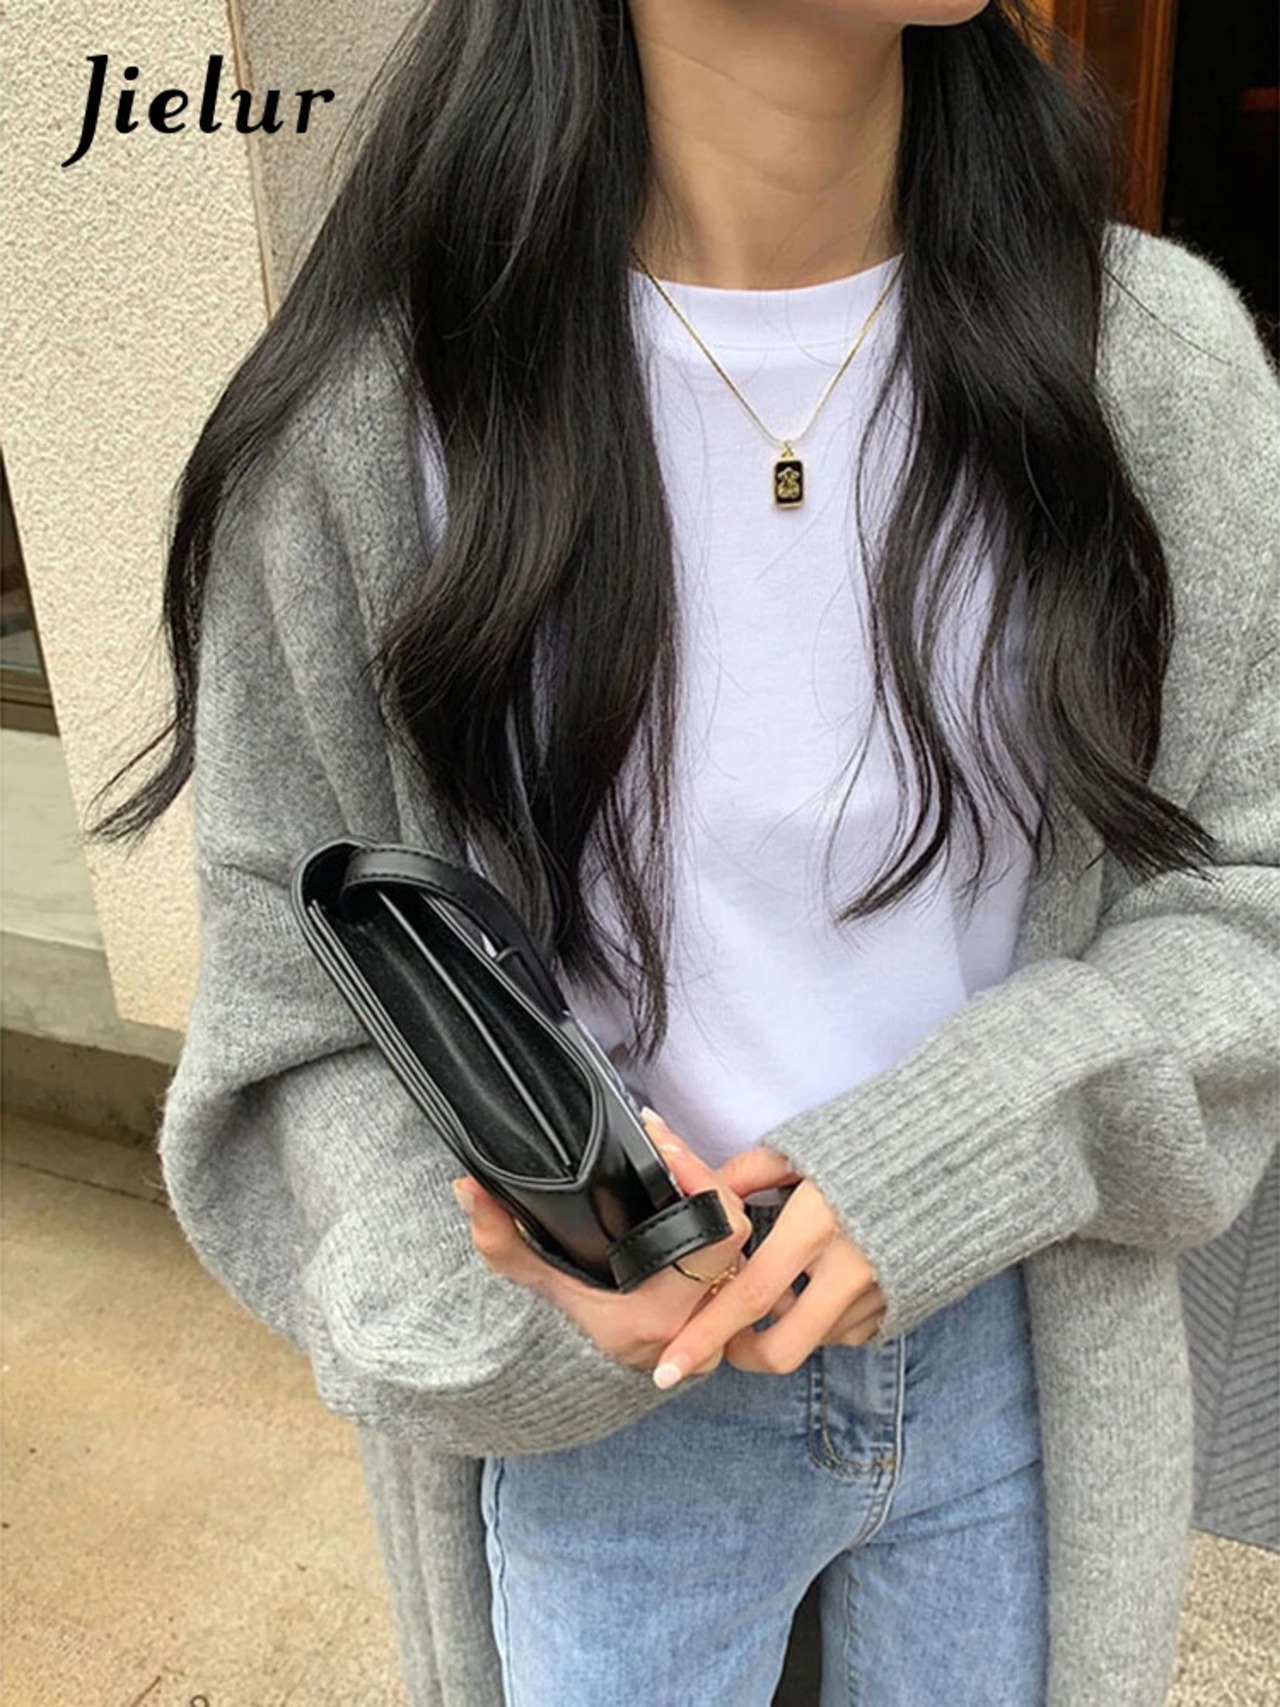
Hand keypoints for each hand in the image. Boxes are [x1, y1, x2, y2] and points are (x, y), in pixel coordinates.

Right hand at [453, 1110, 752, 1376]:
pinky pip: (737, 1266)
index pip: (722, 1229)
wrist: (582, 1386)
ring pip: (742, 1248)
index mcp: (659, 1314)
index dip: (699, 1177)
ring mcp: (718, 1330)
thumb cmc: (563, 1330)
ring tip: (677, 1171)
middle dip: (704, 1181)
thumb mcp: (532, 1281)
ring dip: (713, 1208)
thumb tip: (467, 1188)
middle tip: (666, 1149)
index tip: (661, 1143)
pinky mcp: (725, 1326)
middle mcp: (699, 1326)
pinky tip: (693, 1206)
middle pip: (738, 1229)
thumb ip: (500, 1238)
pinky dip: (718, 1236)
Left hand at [648, 1145, 886, 1388]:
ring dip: (788, 1322)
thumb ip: (747, 1175)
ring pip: (812, 1338)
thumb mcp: (805, 1148)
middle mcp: (849, 1268)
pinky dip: (824, 1316)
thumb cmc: (877, 1143)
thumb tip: (700, 1190)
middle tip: (725, 1340)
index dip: (704, 1337)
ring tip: (790, 1280)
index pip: (749, 1297)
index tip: (668, 1368)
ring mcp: (878, 1294)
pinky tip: (825, 1281)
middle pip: (781, 1348)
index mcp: (817, 1223)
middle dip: (741, 1355)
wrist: (960, 1155)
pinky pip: (846, 1330)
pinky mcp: (899, 1306)